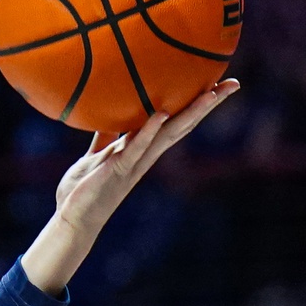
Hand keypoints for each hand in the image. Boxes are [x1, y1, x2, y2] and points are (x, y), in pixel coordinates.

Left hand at [20, 82, 238, 295]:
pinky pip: (135, 148)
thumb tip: (108, 116)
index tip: (218, 85)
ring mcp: (134, 164)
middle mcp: (145, 156)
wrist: (73, 220)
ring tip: (211, 94)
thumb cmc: (84, 190)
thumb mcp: (96, 157)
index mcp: (141, 150)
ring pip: (167, 135)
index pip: (174, 122)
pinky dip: (148, 131)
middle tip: (232, 85)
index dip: (195, 105)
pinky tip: (162, 114)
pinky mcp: (118, 170)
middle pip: (182, 125)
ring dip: (190, 114)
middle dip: (207, 105)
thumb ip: (106, 138)